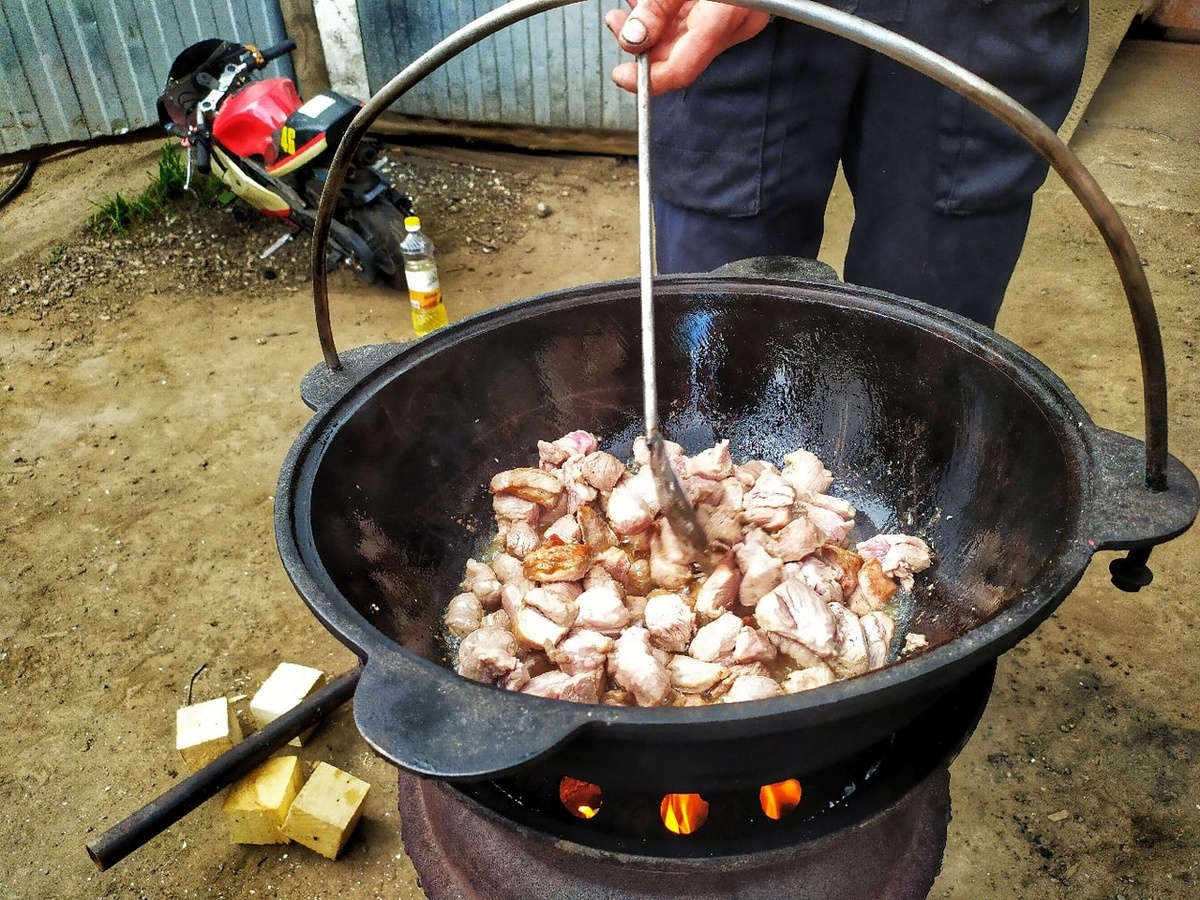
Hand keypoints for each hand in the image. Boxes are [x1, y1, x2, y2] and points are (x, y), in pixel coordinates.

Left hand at [605, 0, 771, 93]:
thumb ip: (657, 8)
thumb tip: (634, 38)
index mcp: (726, 15)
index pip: (682, 69)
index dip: (648, 79)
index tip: (622, 75)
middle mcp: (739, 23)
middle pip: (682, 55)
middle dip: (644, 42)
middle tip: (617, 23)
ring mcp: (742, 18)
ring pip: (687, 40)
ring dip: (654, 27)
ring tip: (631, 4)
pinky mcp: (736, 10)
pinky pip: (699, 24)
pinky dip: (672, 16)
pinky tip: (653, 1)